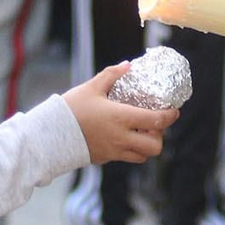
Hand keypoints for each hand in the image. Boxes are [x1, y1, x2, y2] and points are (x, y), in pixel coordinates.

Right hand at [64, 62, 178, 164]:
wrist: (50, 135)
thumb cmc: (70, 109)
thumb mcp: (91, 87)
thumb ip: (112, 75)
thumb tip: (128, 65)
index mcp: (121, 118)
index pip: (156, 121)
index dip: (169, 117)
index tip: (173, 111)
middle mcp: (121, 138)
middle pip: (155, 146)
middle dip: (160, 136)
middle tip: (154, 124)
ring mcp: (114, 151)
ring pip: (143, 156)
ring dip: (147, 145)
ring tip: (140, 132)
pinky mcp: (105, 158)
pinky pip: (127, 158)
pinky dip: (132, 150)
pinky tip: (124, 137)